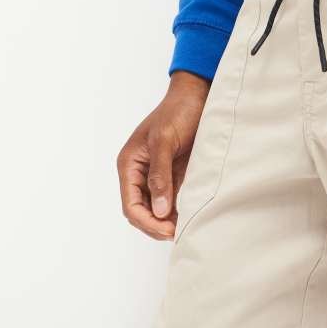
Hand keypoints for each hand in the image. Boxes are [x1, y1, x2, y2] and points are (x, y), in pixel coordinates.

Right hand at [116, 70, 210, 239]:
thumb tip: (159, 211)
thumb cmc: (177, 111)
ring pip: (156, 209)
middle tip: (178, 233)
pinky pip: (171, 199)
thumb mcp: (165, 140)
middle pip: (141, 211)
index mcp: (129, 164)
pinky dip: (177, 210)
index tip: (167, 230)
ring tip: (185, 227)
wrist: (197, 95)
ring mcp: (156, 174)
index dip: (146, 221)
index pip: (130, 204)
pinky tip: (189, 215)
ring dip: (167, 221)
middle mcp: (139, 172)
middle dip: (156, 225)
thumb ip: (160, 174)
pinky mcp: (173, 173)